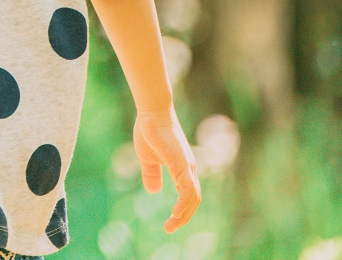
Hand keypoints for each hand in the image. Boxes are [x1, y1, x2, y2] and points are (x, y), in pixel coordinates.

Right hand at [134, 109, 200, 231]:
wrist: (151, 113)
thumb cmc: (150, 131)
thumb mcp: (148, 158)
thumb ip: (151, 174)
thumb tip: (153, 191)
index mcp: (182, 169)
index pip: (187, 195)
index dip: (182, 210)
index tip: (170, 222)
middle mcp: (188, 169)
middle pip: (193, 200)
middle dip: (184, 217)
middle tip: (170, 228)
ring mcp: (187, 166)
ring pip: (192, 197)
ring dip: (184, 214)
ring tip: (172, 224)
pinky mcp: (182, 163)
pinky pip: (187, 188)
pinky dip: (184, 202)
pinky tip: (176, 212)